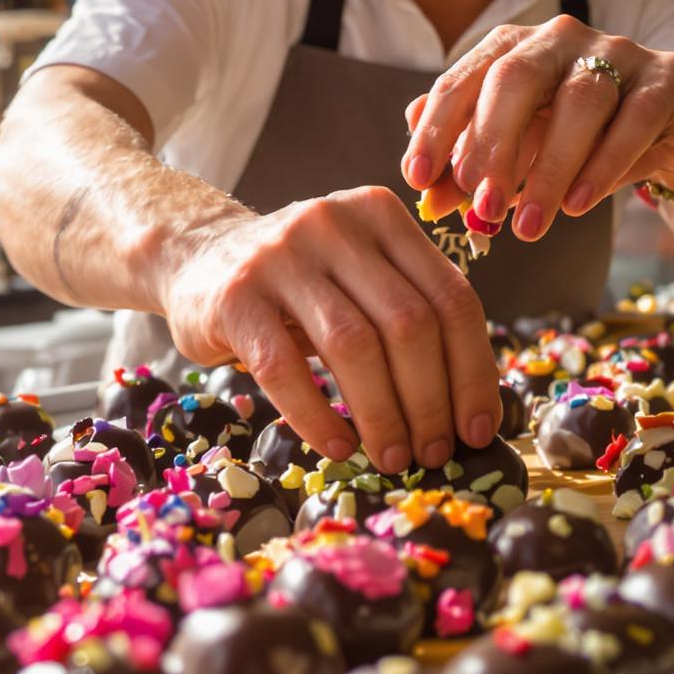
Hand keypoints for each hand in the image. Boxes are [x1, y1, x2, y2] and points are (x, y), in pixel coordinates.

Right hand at [152, 185, 500, 472]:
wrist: (196, 258)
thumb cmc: (297, 283)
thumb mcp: (358, 272)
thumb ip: (409, 310)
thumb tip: (469, 407)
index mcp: (380, 215)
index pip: (451, 297)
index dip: (472, 371)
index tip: (478, 428)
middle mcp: (334, 224)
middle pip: (408, 323)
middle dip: (430, 401)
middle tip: (433, 453)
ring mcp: (281, 256)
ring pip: (354, 345)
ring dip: (382, 415)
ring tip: (390, 457)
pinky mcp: (236, 296)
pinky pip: (285, 368)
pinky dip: (317, 416)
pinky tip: (337, 446)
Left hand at [399, 17, 673, 241]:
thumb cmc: (586, 137)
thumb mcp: (525, 152)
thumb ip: (476, 167)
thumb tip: (427, 193)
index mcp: (514, 48)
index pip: (463, 80)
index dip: (437, 129)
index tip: (418, 179)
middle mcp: (561, 39)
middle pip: (517, 76)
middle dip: (492, 143)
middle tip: (479, 205)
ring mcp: (619, 52)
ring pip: (579, 101)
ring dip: (549, 169)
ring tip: (529, 227)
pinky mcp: (667, 79)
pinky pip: (634, 119)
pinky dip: (603, 165)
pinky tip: (579, 205)